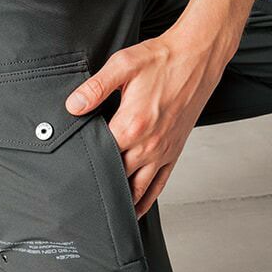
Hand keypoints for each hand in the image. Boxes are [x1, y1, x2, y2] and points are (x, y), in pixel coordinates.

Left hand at [66, 32, 225, 217]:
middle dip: (100, 188)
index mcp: (131, 126)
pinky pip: (159, 185)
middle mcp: (148, 145)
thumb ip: (95, 88)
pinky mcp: (174, 152)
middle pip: (117, 178)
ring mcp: (162, 152)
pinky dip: (146, 201)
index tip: (72, 174)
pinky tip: (135, 210)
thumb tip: (72, 106)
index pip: (101, 157)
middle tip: (82, 200)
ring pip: (138, 189)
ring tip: (105, 215)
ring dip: (123, 203)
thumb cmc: (163, 60)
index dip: (85, 166)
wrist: (199, 56)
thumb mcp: (123, 65)